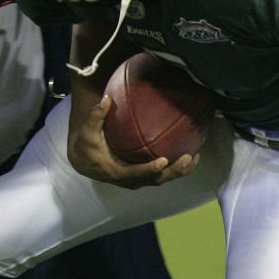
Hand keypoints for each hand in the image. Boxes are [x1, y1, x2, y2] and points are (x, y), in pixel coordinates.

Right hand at [68, 95, 198, 188]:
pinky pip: (162, 174)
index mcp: (117, 172)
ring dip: (180, 171)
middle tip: (188, 157)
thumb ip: (96, 115)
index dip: (150, 169)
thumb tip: (107, 98)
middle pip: (156, 180)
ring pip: (162, 179)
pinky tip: (190, 154)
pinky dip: (176, 167)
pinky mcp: (143, 176)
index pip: (136, 173)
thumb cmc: (87, 145)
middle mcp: (130, 180)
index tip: (164, 160)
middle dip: (174, 171)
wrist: (84, 160)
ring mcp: (138, 179)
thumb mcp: (88, 131)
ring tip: (195, 157)